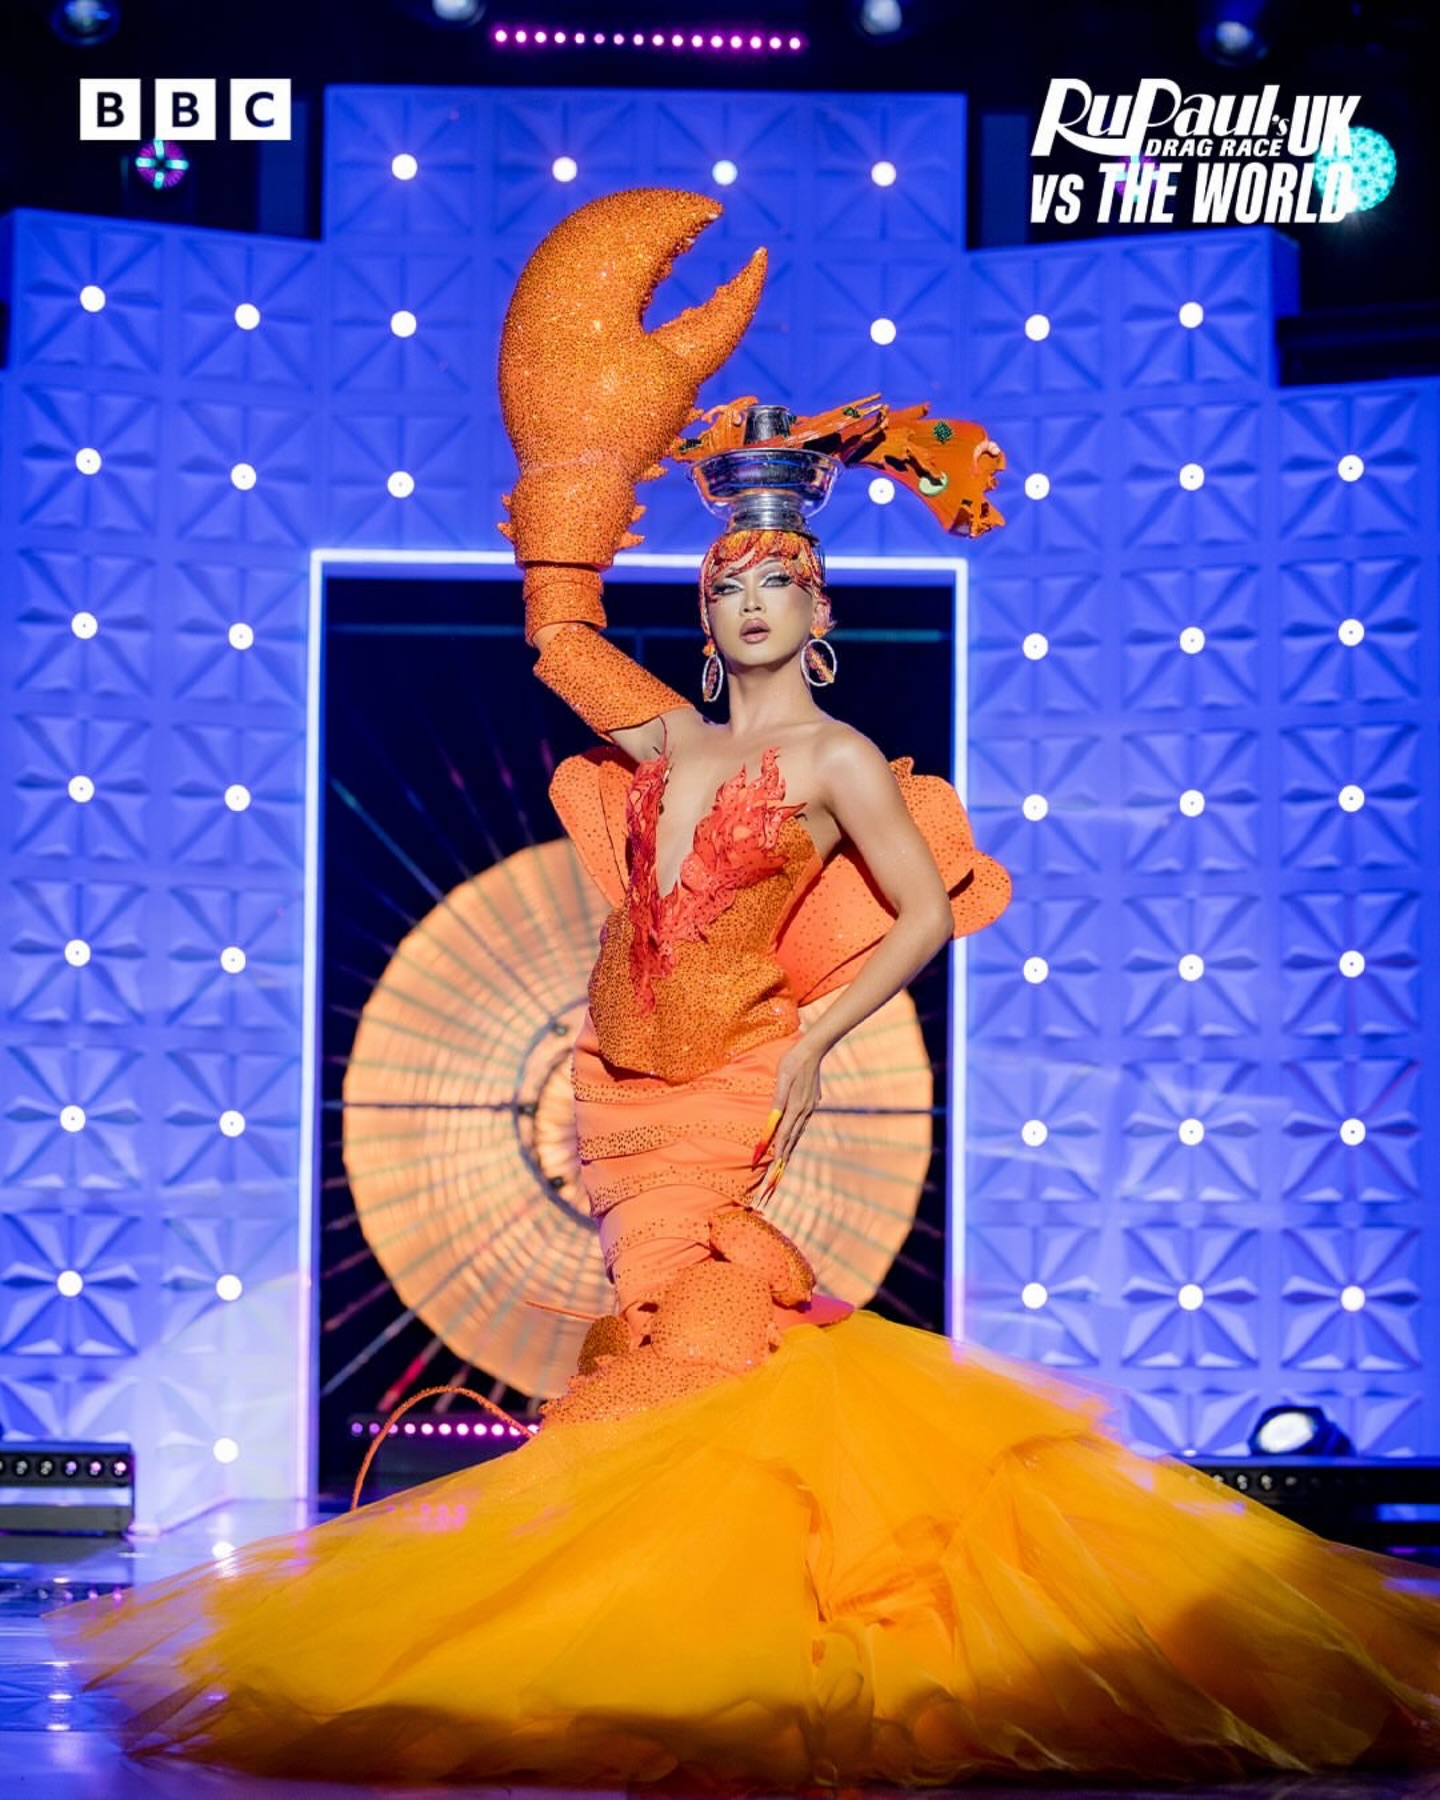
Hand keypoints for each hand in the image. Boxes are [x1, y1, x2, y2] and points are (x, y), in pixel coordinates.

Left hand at [753, 1038, 824, 1204]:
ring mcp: (809, 1109)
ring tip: (780, 1168)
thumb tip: (771, 1120)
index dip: (774, 1154)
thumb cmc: (792, 1061)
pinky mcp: (810, 1104)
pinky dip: (794, 1138)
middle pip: (790, 1142)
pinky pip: (800, 1127)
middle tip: (773, 1180)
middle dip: (781, 1162)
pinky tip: (791, 1142)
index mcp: (795, 1107)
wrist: (813, 1050)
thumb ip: (777, 1100)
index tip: (766, 1169)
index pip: (782, 1137)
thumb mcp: (781, 1079)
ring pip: (796, 1136)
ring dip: (788, 1152)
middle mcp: (803, 1112)